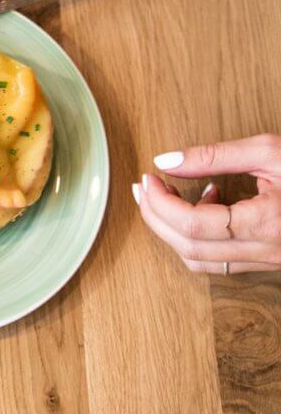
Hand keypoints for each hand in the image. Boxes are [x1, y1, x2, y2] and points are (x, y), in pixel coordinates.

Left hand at [135, 134, 280, 273]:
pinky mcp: (269, 261)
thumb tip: (166, 160)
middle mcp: (268, 251)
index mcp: (268, 224)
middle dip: (155, 218)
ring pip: (201, 261)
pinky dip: (197, 238)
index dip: (161, 203)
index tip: (148, 179)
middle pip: (189, 248)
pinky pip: (219, 261)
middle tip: (144, 188)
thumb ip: (215, 155)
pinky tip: (205, 204)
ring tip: (164, 195)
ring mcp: (269, 261)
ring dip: (172, 230)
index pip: (194, 225)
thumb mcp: (271, 152)